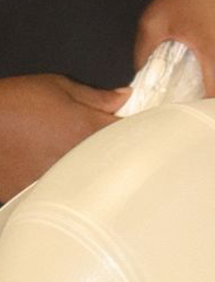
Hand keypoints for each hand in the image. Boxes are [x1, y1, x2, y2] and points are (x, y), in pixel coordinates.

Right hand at [0, 74, 125, 198]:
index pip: (126, 133)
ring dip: (83, 167)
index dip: (132, 129)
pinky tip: (45, 168)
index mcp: (86, 129)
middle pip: (106, 159)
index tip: (132, 127)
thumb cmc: (14, 102)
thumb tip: (122, 98)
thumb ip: (95, 97)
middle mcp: (75, 159)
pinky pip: (57, 191)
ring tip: (63, 152)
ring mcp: (56, 180)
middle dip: (108, 149)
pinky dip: (59, 182)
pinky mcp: (33, 194)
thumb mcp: (57, 87)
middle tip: (98, 141)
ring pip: (83, 178)